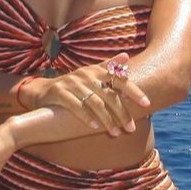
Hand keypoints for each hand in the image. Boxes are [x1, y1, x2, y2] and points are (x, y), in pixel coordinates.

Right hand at [22, 53, 150, 136]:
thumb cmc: (73, 85)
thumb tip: (126, 56)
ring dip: (106, 119)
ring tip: (115, 133)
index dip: (134, 91)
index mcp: (96, 71)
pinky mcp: (58, 93)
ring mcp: (71, 83)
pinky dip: (85, 117)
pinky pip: (74, 106)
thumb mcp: (90, 75)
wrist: (43, 90)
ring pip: (94, 102)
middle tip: (130, 128)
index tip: (147, 104)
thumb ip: (108, 67)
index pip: (119, 79)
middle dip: (122, 113)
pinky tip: (94, 128)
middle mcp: (85, 74)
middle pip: (109, 94)